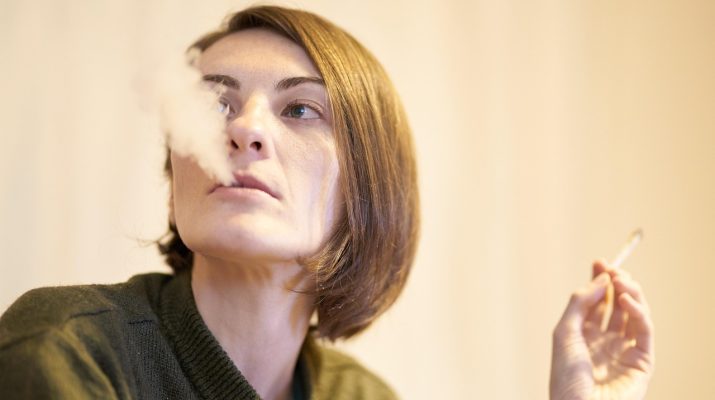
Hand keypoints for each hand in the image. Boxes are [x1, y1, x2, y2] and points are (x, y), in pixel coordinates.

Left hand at [550, 260, 654, 399]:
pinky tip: (626, 300)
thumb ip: (580, 303)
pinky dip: (639, 313)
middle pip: (616, 305)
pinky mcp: (642, 362)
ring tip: (621, 281)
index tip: (600, 261)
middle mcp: (604, 341)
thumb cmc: (566, 377)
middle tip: (614, 270)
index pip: (596, 302)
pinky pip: (644, 331)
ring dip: (630, 294)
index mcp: (582, 336)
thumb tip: (601, 277)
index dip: (598, 281)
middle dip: (616, 283)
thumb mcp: (564, 332)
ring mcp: (623, 351)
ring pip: (633, 315)